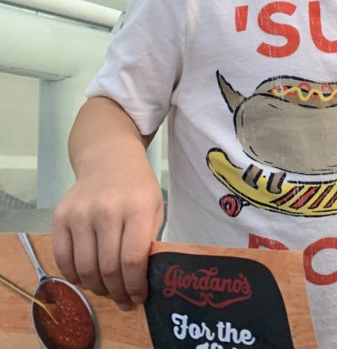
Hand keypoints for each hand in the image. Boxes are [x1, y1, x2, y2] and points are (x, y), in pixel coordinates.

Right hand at [52, 157, 163, 309]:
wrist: (108, 158)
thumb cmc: (136, 187)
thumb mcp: (154, 208)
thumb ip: (149, 243)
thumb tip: (141, 284)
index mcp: (137, 207)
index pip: (133, 259)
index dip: (135, 286)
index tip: (138, 297)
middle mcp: (107, 209)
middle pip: (108, 268)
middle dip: (117, 292)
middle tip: (123, 300)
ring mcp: (80, 212)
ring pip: (85, 269)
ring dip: (96, 288)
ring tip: (106, 289)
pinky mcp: (60, 216)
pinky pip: (63, 259)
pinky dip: (74, 276)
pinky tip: (87, 277)